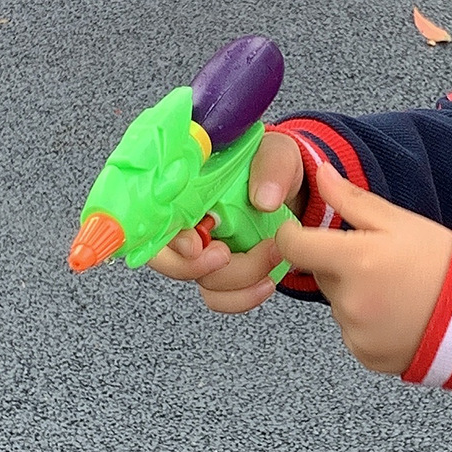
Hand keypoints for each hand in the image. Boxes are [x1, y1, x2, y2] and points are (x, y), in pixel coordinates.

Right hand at [147, 131, 305, 311]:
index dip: (169, 235)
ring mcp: (202, 250)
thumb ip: (272, 167)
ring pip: (199, 280)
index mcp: (187, 187)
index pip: (157, 214)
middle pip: (166, 258)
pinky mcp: (221, 272)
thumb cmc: (273, 167)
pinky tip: (266, 280)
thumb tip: (264, 199)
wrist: (294, 192)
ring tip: (271, 253)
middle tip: (226, 255)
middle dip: (194, 267)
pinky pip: (219, 297)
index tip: (193, 244)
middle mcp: (186, 221)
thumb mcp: (277, 153)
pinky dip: (243, 296)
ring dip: (237, 278)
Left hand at [275, 163, 451, 374]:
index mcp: (354, 261)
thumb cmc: (442, 261)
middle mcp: (350, 301)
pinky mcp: (366, 355)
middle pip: (320, 273)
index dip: (293, 236)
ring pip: (336, 302)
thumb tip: (319, 173)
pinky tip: (395, 312)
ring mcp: (357, 333)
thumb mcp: (398, 221)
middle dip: (337, 263)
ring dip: (352, 293)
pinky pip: (351, 330)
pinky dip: (364, 321)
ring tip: (393, 287)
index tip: (305, 233)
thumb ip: (351, 199)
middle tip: (376, 260)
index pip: (292, 246)